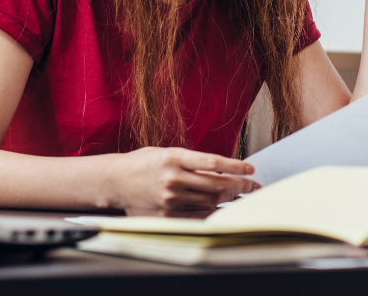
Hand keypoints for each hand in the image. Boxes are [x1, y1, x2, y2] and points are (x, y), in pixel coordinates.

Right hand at [107, 147, 257, 213]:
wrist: (115, 181)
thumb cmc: (143, 164)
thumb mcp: (167, 153)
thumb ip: (192, 162)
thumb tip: (222, 170)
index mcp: (174, 158)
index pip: (213, 162)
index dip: (235, 166)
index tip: (250, 169)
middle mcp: (173, 178)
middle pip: (216, 184)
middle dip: (239, 185)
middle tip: (252, 185)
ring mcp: (170, 198)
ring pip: (209, 200)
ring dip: (228, 198)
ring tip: (239, 194)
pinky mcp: (166, 214)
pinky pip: (197, 214)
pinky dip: (212, 210)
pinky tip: (220, 206)